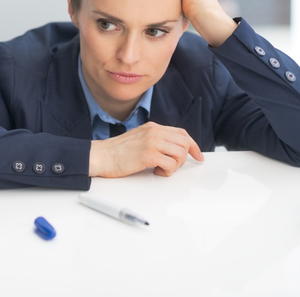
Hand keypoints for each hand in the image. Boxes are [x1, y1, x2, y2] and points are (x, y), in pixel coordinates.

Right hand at [88, 122, 203, 177]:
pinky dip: (167, 172)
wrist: (101, 156)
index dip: (193, 145)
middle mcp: (154, 132)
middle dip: (183, 158)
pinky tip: (156, 172)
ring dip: (175, 166)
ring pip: (180, 153)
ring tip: (162, 169)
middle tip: (172, 166)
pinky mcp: (148, 155)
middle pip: (184, 143)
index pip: (182, 132)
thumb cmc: (116, 152)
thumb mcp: (139, 138)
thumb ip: (155, 139)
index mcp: (153, 127)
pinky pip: (171, 165)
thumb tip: (172, 150)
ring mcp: (152, 142)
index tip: (198, 156)